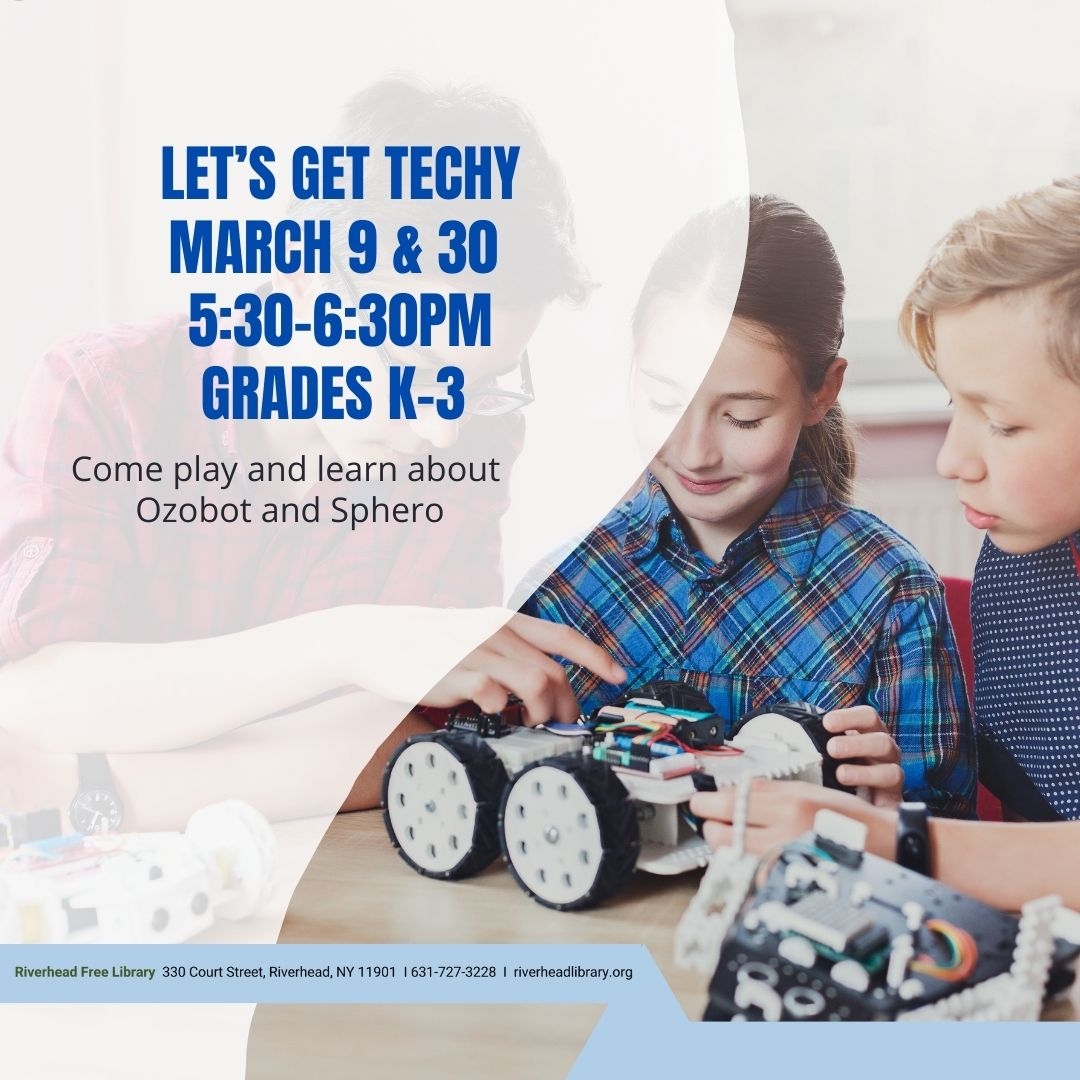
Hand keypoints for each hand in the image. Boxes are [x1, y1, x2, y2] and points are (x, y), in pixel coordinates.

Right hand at [422, 613, 625, 724]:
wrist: (376, 637)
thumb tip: (542, 686)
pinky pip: (495, 694)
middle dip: (566, 708)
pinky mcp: (455, 672)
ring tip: (528, 725)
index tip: (619, 675)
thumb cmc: (428, 643)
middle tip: (558, 728)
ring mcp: (477, 651)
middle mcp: (497, 632)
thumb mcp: (475, 636)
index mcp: (506, 621)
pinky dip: (503, 711)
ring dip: (541, 713)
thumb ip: (507, 653)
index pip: (563, 636)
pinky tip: (494, 717)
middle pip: (555, 673)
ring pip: (537, 684)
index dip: (596, 657)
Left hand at [689, 779, 893, 857]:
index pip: (727, 801)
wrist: (883, 846)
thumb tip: (727, 792)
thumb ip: (766, 792)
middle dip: (711, 824)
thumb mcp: (806, 790)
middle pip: (719, 831)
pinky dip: (743, 864)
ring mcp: (785, 862)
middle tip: (715, 819)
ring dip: (724, 844)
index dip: (705, 801)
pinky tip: (753, 855)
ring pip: (728, 855)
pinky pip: (748, 872)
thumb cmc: (846, 817)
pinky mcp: (788, 883)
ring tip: (736, 836)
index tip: (699, 801)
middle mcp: (785, 833)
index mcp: (789, 803)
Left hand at [822, 705, 903, 807]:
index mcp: (870, 735)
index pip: (868, 717)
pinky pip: (891, 797)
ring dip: (863, 771)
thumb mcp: (827, 753)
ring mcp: (892, 776)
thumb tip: (787, 732)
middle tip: (832, 748)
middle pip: (882, 741)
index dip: (850, 717)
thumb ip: (816, 742)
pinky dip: (872, 792)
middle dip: (856, 743)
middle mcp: (885, 754)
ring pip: (892, 769)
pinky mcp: (893, 800)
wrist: (856, 806)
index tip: (827, 723)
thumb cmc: (838, 771)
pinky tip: (853, 796)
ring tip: (841, 774)